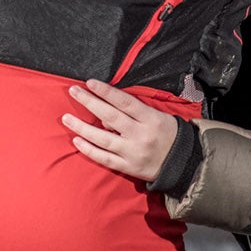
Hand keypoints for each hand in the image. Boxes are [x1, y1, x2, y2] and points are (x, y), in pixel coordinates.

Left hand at [62, 80, 176, 181]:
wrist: (184, 164)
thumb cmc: (169, 135)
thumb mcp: (159, 117)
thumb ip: (136, 112)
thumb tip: (107, 111)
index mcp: (151, 119)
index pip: (125, 102)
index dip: (106, 91)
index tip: (90, 82)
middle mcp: (140, 135)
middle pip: (110, 117)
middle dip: (89, 102)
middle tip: (74, 91)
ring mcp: (133, 153)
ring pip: (103, 139)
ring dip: (82, 127)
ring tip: (66, 118)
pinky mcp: (128, 167)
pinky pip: (104, 158)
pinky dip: (89, 149)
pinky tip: (77, 140)